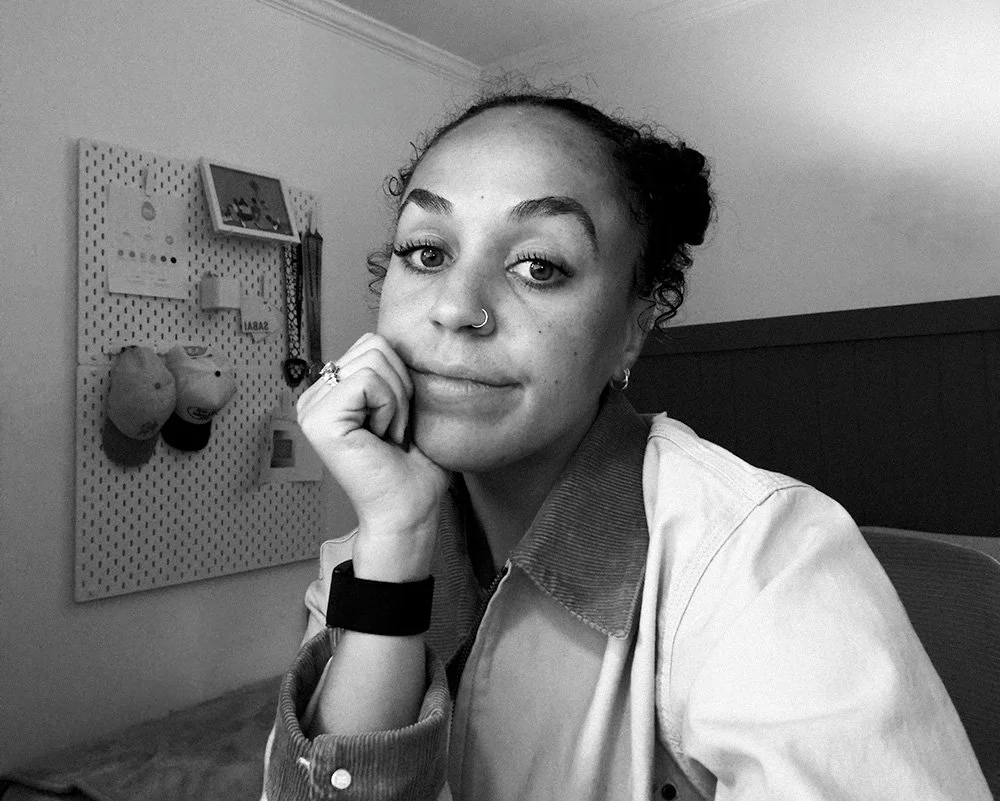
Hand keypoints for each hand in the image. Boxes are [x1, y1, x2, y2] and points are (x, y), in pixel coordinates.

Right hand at [297, 333, 448, 580]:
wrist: (410, 509)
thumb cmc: (414, 465)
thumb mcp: (406, 403)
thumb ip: (395, 368)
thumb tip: (400, 332)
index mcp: (331, 392)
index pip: (373, 342)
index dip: (401, 377)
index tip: (397, 419)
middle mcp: (314, 397)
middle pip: (374, 345)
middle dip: (401, 387)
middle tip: (394, 430)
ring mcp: (311, 408)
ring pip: (375, 361)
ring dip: (397, 401)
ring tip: (388, 436)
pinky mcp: (318, 420)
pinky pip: (369, 381)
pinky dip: (390, 409)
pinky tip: (382, 439)